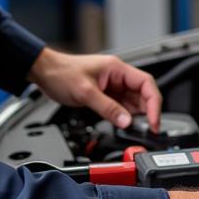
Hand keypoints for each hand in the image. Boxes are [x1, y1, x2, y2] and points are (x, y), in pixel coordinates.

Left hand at [26, 48, 161, 130]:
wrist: (44, 72)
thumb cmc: (61, 73)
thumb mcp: (85, 92)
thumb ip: (108, 108)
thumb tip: (126, 121)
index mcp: (117, 68)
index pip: (146, 83)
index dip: (154, 103)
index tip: (154, 120)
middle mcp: (117, 76)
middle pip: (143, 93)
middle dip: (147, 111)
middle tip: (148, 129)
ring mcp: (112, 85)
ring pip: (133, 101)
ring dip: (136, 115)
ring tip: (135, 129)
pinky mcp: (105, 94)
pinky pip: (121, 106)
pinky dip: (124, 116)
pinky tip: (123, 124)